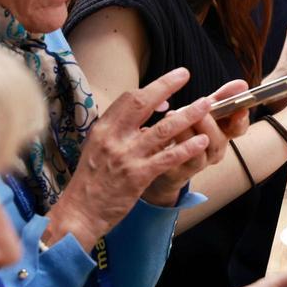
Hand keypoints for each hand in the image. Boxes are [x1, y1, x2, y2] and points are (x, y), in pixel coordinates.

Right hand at [44, 68, 211, 250]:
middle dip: (165, 85)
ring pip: (162, 129)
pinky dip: (186, 148)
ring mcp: (126, 157)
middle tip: (184, 74)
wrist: (80, 212)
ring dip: (187, 116)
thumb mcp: (97, 148)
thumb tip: (146, 118)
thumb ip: (119, 131)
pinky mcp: (138, 176)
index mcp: (103, 129)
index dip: (149, 90)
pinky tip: (201, 141)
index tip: (167, 90)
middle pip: (142, 103)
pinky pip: (167, 158)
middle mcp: (113, 138)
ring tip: (206, 105)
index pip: (128, 99)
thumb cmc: (91, 180)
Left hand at [143, 79, 250, 206]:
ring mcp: (196, 165)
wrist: (164, 163)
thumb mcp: (204, 112)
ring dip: (186, 133)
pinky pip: (175, 162)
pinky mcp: (176, 173)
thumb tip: (242, 84)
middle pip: (218, 141)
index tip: (240, 109)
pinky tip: (162, 131)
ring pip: (198, 155)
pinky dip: (170, 146)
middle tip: (197, 108)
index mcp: (222, 134)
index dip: (241, 120)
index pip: (238, 129)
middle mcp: (213, 152)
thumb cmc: (188, 132)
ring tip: (173, 114)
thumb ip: (221, 98)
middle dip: (208, 123)